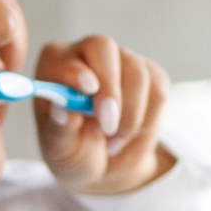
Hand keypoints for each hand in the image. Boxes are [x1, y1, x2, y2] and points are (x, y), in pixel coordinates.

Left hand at [34, 36, 174, 194]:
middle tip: (108, 125)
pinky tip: (129, 134)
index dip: (77, 72)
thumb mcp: (59, 149)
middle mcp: (86, 55)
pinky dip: (146, 121)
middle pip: (103, 48)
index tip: (89, 90)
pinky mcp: (151, 74)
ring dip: (128, 116)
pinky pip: (157, 91)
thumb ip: (58, 130)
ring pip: (136, 73)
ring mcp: (121, 60)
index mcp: (53, 67)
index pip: (64, 58)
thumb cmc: (73, 150)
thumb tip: (60, 111)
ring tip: (112, 142)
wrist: (104, 163)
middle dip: (109, 88)